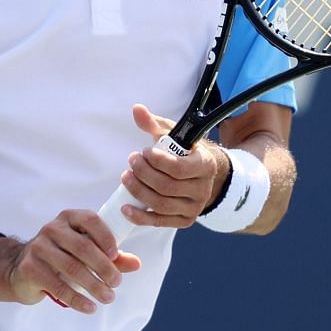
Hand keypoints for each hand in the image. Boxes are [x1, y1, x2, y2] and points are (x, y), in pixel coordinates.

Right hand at [0, 210, 141, 314]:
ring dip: (94, 286)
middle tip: (116, 283)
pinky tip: (90, 307)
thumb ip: (111, 256)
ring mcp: (39, 247)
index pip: (90, 220)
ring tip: (108, 298)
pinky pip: (58, 286)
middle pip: (83, 247)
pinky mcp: (30, 268)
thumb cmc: (61, 256)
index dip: (106, 237)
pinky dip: (77, 299)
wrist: (22, 269)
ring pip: (72, 268)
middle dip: (104, 267)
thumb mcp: (85, 251)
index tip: (116, 255)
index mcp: (69, 218)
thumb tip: (136, 264)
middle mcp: (52, 229)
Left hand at [120, 104, 229, 229]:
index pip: (179, 168)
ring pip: (161, 204)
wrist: (198, 174)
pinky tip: (125, 207)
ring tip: (126, 177)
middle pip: (167, 186)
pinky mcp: (184, 221)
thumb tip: (136, 109)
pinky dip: (140, 216)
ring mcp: (194, 207)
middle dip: (144, 173)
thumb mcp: (172, 135)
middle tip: (131, 161)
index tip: (144, 151)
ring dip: (138, 191)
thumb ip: (154, 123)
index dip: (157, 161)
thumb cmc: (183, 152)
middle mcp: (203, 189)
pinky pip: (159, 221)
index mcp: (205, 165)